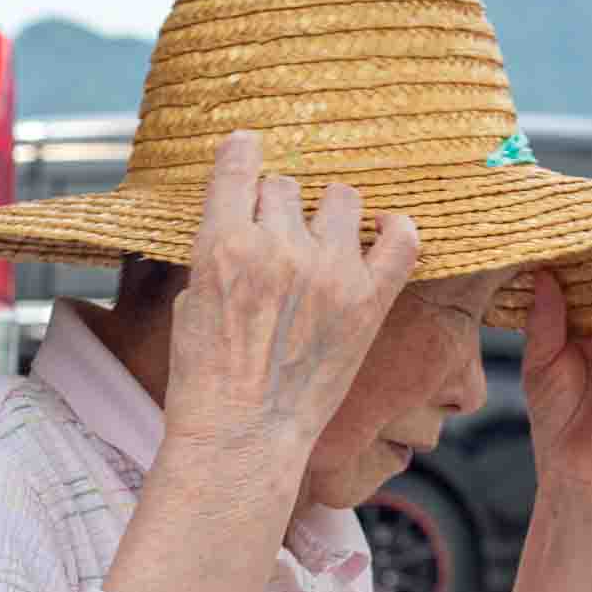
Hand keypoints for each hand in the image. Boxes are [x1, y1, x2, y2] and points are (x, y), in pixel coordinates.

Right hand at [163, 130, 420, 476]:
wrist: (243, 439)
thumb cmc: (205, 380)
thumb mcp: (189, 301)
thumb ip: (217, 252)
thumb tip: (240, 219)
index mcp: (224, 244)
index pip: (240, 162)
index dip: (242, 153)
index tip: (247, 152)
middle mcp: (280, 248)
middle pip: (286, 186)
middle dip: (278, 208)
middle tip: (275, 244)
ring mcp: (330, 272)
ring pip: (341, 199)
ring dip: (329, 215)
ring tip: (321, 246)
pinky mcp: (369, 301)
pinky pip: (402, 239)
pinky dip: (397, 229)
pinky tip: (385, 232)